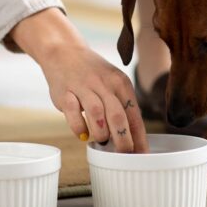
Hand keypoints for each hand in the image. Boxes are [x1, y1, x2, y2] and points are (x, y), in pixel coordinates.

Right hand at [9, 8, 147, 152]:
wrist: (64, 51)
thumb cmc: (93, 74)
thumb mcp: (113, 84)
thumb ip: (122, 107)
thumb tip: (133, 139)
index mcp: (121, 83)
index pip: (134, 114)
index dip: (139, 137)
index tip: (142, 155)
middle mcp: (104, 84)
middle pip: (118, 116)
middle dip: (123, 139)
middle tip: (124, 154)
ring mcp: (84, 87)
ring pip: (97, 114)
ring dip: (101, 133)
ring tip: (103, 141)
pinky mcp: (65, 92)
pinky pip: (73, 113)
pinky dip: (79, 128)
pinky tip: (83, 135)